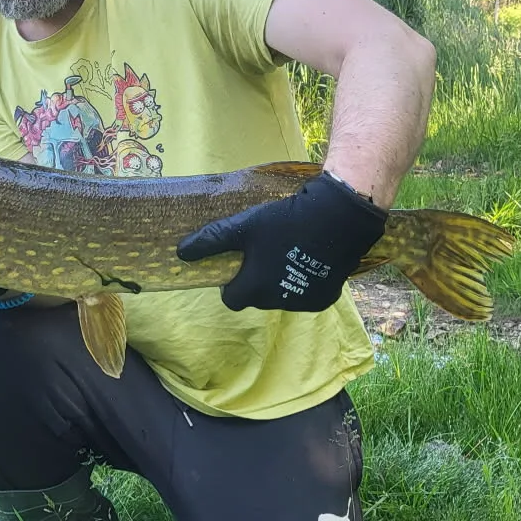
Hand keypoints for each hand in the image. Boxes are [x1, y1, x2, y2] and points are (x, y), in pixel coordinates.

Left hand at [176, 170, 387, 311]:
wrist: (339, 217)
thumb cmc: (285, 221)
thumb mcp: (244, 226)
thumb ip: (211, 241)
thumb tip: (180, 253)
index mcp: (255, 288)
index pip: (232, 299)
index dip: (232, 283)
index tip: (240, 263)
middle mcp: (278, 302)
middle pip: (258, 298)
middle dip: (257, 281)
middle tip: (265, 252)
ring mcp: (304, 303)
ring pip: (282, 297)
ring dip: (281, 282)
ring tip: (289, 252)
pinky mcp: (325, 299)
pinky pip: (306, 295)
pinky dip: (304, 282)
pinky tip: (309, 258)